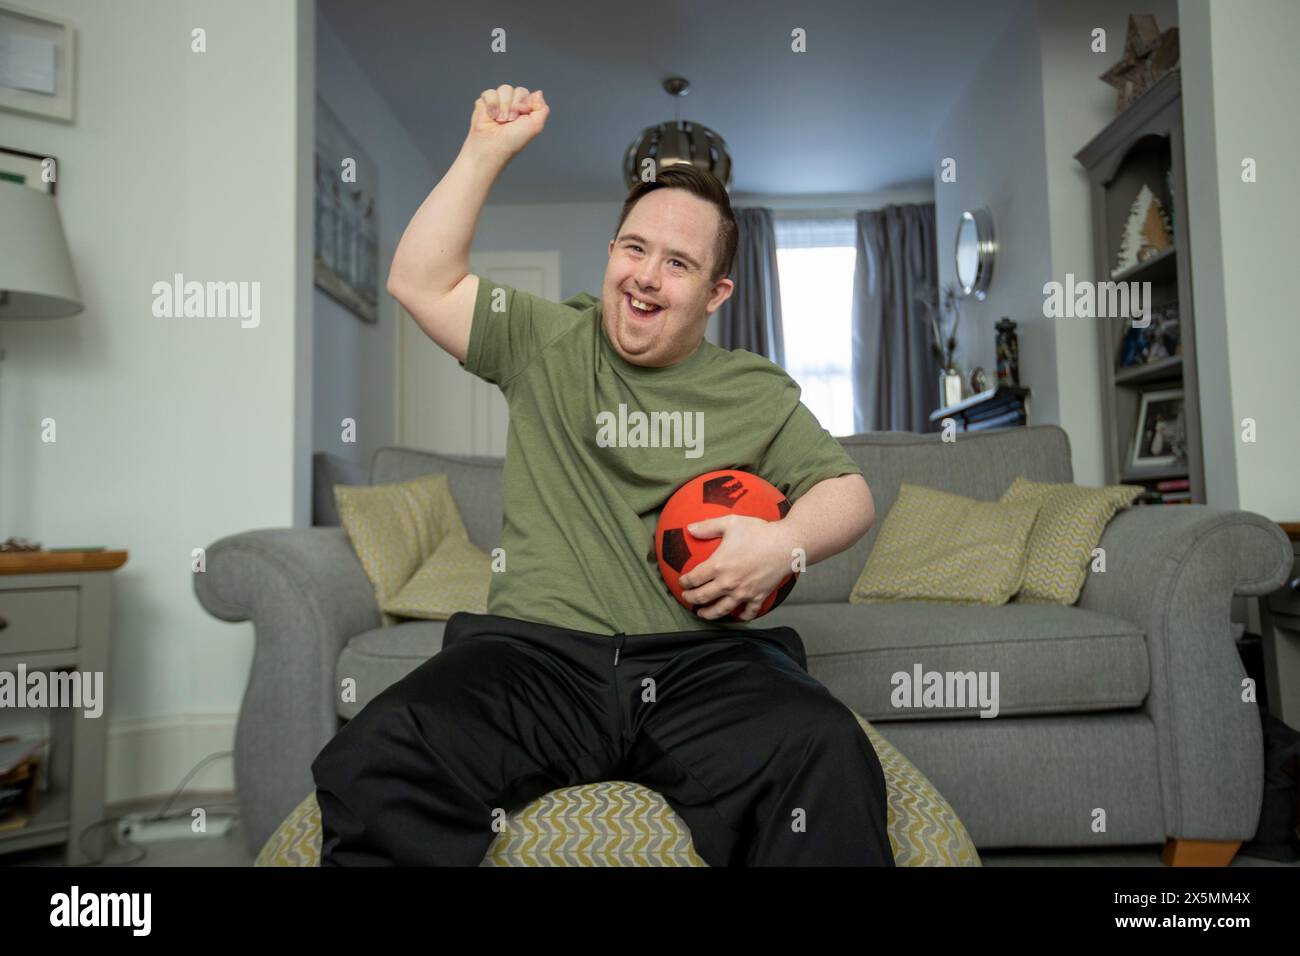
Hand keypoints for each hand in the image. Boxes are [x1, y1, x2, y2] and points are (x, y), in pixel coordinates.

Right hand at [465, 85, 548, 161]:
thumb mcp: (535, 126)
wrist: (492, 146)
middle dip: (516, 105)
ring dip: (504, 106)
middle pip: (519, 90)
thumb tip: (539, 92)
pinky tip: (491, 116)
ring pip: (505, 89)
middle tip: (511, 120)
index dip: (526, 103)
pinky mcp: (484, 102)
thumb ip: (542, 108)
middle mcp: (513, 105)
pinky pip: (490, 93)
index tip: (522, 116)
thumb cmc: (513, 140)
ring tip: (500, 120)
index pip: (530, 95)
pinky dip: (492, 105)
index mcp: (525, 110)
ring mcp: (499, 102)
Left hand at [678, 516, 794, 620]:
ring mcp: (743, 593)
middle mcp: (728, 583)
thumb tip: (689, 528)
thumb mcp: (731, 523)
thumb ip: (708, 526)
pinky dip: (741, 616)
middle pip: (703, 597)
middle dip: (691, 599)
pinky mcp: (758, 597)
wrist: (786, 545)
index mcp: (718, 566)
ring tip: (703, 614)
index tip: (682, 582)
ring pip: (721, 610)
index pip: (694, 579)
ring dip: (709, 613)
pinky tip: (737, 615)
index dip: (684, 583)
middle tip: (687, 598)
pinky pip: (748, 612)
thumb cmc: (759, 531)